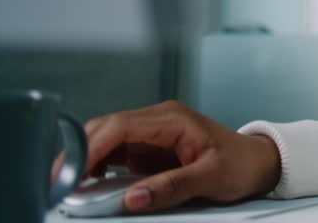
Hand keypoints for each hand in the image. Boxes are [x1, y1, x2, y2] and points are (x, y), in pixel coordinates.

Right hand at [83, 100, 280, 213]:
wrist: (258, 162)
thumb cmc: (241, 164)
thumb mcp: (212, 178)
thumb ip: (173, 187)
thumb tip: (133, 198)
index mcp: (172, 119)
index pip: (118, 126)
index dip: (90, 148)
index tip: (72, 173)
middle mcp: (157, 121)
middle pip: (104, 129)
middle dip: (78, 155)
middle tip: (59, 185)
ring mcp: (151, 134)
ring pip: (104, 140)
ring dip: (84, 161)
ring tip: (67, 188)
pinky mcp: (148, 150)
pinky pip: (113, 154)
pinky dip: (97, 168)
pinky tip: (89, 186)